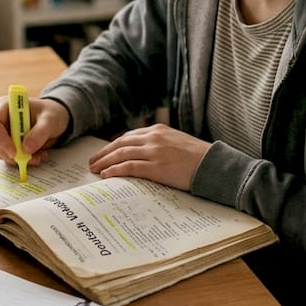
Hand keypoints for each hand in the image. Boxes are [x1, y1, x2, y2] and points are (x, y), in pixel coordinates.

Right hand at [0, 95, 69, 167]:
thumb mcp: (50, 120)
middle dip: (10, 154)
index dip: (0, 139)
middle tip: (30, 158)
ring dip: (19, 159)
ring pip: (1, 152)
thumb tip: (26, 148)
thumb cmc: (50, 113)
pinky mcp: (9, 145)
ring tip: (40, 155)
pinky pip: (10, 158)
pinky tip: (38, 155)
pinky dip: (23, 161)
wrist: (55, 120)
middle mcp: (1, 121)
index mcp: (5, 107)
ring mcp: (3, 134)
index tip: (14, 152)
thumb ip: (40, 132)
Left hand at [87, 124, 210, 190]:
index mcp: (158, 130)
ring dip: (105, 162)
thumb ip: (160, 144)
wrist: (213, 165)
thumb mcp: (177, 142)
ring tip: (95, 170)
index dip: (113, 146)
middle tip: (92, 162)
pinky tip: (106, 175)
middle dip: (103, 153)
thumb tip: (143, 154)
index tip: (103, 153)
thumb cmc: (197, 157)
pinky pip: (129, 168)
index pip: (128, 136)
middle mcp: (154, 138)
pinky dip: (115, 170)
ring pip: (121, 154)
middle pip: (120, 144)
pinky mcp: (156, 167)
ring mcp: (154, 152)